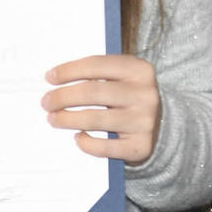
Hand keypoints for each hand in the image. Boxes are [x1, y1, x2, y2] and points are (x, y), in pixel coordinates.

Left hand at [42, 54, 161, 164]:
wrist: (165, 126)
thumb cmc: (132, 97)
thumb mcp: (125, 78)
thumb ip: (99, 74)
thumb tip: (57, 79)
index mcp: (140, 70)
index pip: (97, 64)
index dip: (69, 70)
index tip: (50, 77)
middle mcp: (144, 94)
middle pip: (93, 92)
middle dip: (63, 97)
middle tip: (46, 102)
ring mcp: (144, 121)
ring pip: (95, 119)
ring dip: (68, 119)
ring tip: (53, 119)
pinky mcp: (140, 146)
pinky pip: (105, 147)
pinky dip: (87, 143)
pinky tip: (78, 137)